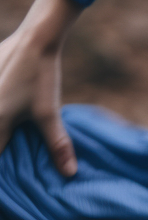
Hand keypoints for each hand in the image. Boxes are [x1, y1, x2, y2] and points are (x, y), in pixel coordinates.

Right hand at [0, 0, 81, 176]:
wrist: (36, 38)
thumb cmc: (41, 77)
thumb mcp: (49, 112)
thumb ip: (57, 145)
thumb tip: (70, 173)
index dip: (5, 171)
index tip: (11, 182)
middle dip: (5, 147)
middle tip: (15, 148)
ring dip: (3, 129)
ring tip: (12, 134)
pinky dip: (2, 116)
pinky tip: (11, 111)